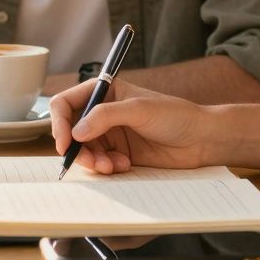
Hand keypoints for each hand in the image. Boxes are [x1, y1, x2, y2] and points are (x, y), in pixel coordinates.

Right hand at [49, 78, 210, 173]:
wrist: (201, 139)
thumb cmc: (175, 115)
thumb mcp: (139, 109)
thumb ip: (105, 117)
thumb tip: (75, 132)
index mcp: (104, 92)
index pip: (67, 103)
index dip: (59, 123)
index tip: (64, 143)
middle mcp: (103, 112)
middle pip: (71, 131)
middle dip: (77, 149)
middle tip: (92, 162)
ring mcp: (110, 134)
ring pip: (85, 151)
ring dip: (93, 161)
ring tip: (111, 166)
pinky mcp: (119, 153)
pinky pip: (100, 163)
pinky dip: (106, 167)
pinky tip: (124, 165)